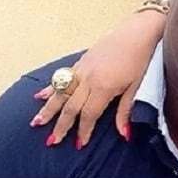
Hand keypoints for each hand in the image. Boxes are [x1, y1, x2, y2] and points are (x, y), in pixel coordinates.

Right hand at [31, 10, 165, 147]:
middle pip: (70, 106)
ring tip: (36, 122)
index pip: (88, 114)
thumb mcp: (136, 88)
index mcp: (104, 87)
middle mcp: (88, 78)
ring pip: (60, 92)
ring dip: (48, 109)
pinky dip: (50, 88)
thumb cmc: (141, 60)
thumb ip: (125, 111)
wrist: (137, 32)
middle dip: (60, 125)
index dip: (83, 131)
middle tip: (51, 141)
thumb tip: (124, 135)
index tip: (78, 145)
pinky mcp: (81, 61)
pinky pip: (62, 77)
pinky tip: (39, 96)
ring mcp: (82, 68)